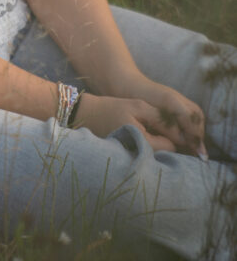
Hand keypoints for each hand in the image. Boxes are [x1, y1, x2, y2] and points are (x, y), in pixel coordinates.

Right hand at [76, 85, 206, 157]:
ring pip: (157, 158)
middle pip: (165, 156)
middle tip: (159, 129)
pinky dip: (148, 150)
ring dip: (158, 147)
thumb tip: (183, 134)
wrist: (84, 116)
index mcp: (142, 143)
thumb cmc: (111, 108)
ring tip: (150, 132)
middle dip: (167, 143)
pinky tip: (141, 139)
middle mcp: (139, 157)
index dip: (174, 135)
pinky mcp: (129, 161)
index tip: (168, 125)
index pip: (171, 146)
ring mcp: (133, 161)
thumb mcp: (137, 106)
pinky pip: (146, 158)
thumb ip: (161, 118)